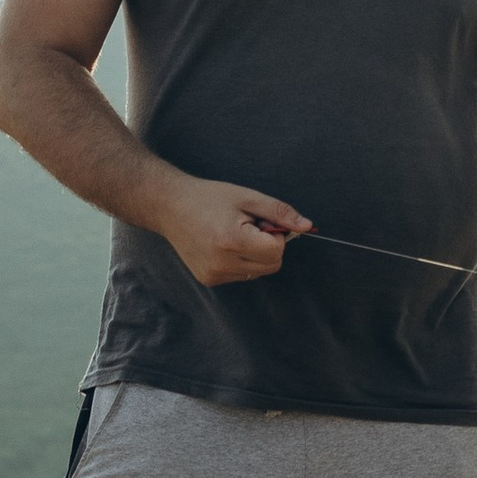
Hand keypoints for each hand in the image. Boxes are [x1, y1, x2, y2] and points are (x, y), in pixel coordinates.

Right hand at [158, 177, 311, 285]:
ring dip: (255, 255)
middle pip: (272, 265)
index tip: (261, 221)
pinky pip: (241, 275)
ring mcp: (214, 275)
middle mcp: (222, 263)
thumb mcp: (247, 197)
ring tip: (234, 234)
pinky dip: (241, 261)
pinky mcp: (209, 280)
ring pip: (257, 272)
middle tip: (249, 226)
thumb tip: (307, 226)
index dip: (277, 235)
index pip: (277, 251)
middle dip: (269, 246)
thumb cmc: (209, 198)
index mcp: (232, 241)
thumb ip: (279, 212)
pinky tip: (223, 244)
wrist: (169, 207)